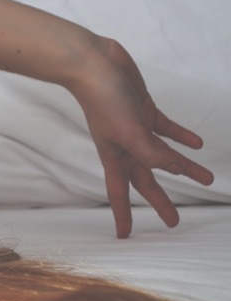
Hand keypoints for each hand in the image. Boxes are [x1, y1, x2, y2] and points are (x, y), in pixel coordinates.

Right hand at [68, 36, 210, 237]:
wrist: (93, 64)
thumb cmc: (104, 99)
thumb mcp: (130, 131)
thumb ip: (152, 153)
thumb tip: (174, 170)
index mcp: (115, 156)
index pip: (121, 193)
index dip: (123, 215)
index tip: (125, 236)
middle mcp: (125, 147)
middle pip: (146, 180)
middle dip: (160, 200)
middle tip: (173, 221)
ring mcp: (136, 129)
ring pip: (164, 156)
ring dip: (185, 167)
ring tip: (207, 179)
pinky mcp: (145, 111)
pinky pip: (168, 130)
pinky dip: (182, 137)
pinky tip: (197, 144)